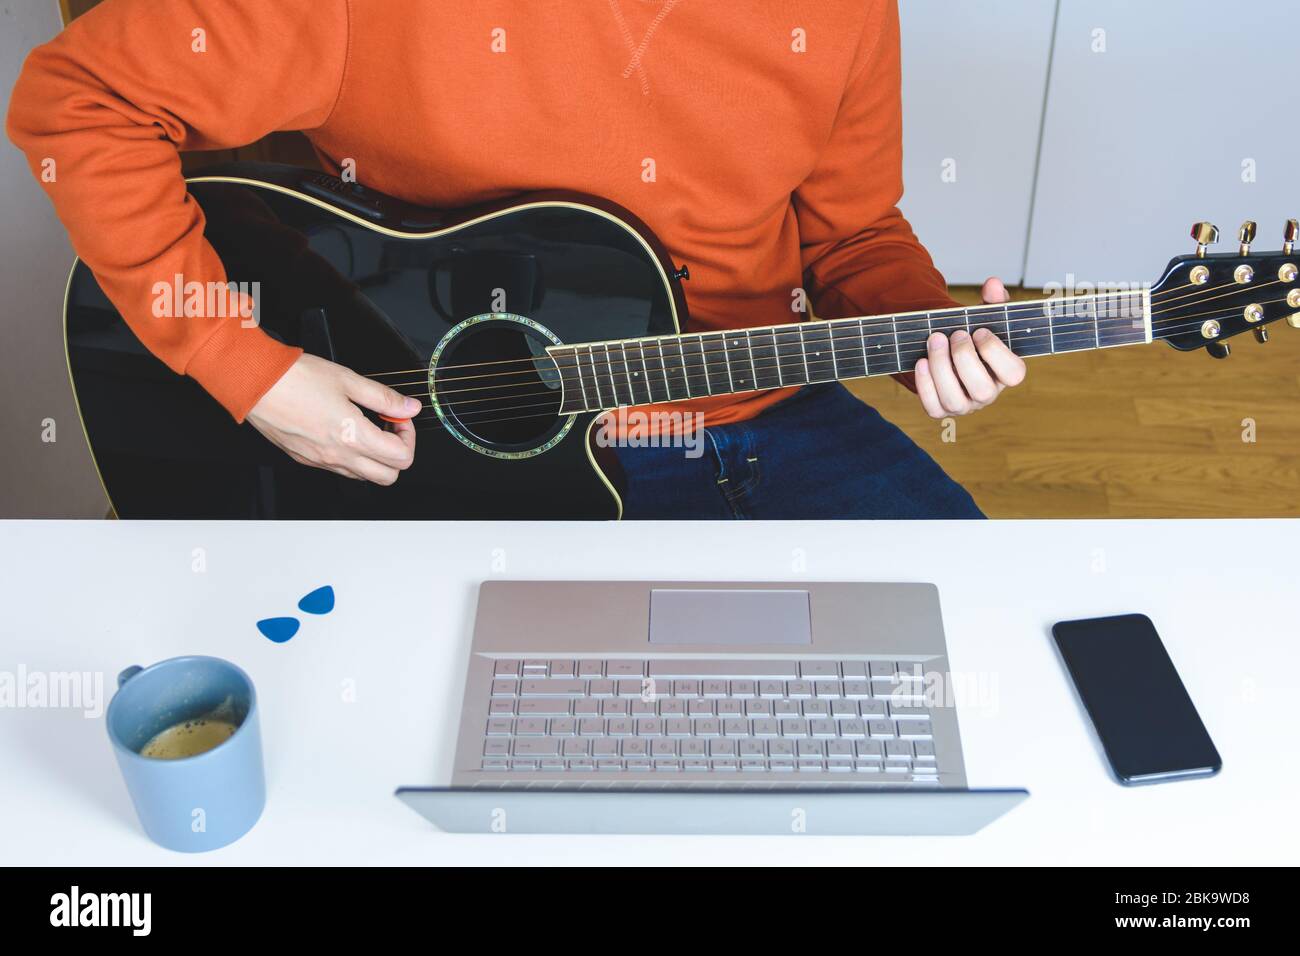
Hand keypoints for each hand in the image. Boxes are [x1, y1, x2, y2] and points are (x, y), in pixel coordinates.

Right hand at [246, 354, 419, 484]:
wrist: (255, 383)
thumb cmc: (296, 378)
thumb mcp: (349, 380)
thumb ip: (384, 398)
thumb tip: (409, 408)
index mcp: (353, 436)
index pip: (401, 458)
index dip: (408, 436)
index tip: (398, 417)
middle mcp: (338, 456)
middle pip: (388, 476)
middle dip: (397, 453)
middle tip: (388, 426)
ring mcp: (321, 462)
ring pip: (364, 476)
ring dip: (374, 457)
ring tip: (366, 427)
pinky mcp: (305, 459)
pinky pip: (339, 470)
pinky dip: (351, 457)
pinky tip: (345, 431)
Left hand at [914, 277, 1026, 418]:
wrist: (947, 352)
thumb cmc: (971, 335)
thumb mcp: (984, 317)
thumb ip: (993, 301)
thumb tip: (993, 284)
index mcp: (1005, 373)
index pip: (1014, 374)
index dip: (997, 353)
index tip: (980, 331)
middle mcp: (987, 394)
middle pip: (982, 390)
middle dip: (965, 358)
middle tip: (955, 333)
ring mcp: (964, 405)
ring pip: (955, 401)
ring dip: (941, 368)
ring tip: (935, 339)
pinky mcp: (941, 409)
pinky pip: (933, 407)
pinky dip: (925, 384)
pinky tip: (921, 361)